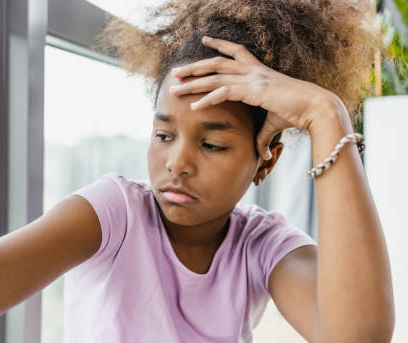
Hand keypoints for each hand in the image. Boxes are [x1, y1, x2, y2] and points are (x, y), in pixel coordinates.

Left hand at [170, 36, 335, 159]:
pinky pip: (224, 91)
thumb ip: (262, 137)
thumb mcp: (274, 124)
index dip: (220, 45)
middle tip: (176, 71)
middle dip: (195, 66)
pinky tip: (193, 106)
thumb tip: (262, 155)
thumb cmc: (298, 114)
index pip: (236, 52)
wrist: (316, 108)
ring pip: (215, 76)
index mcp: (259, 72)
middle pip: (217, 63)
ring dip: (193, 82)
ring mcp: (253, 78)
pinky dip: (207, 99)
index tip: (205, 40)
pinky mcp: (253, 90)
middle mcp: (254, 71)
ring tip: (175, 87)